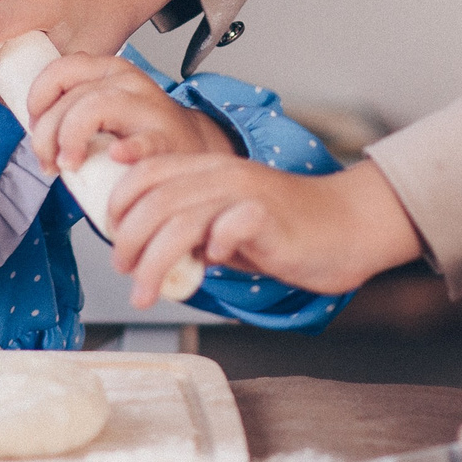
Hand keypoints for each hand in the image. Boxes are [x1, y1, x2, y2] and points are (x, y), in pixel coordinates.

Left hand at [20, 53, 236, 176]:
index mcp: (109, 70)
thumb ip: (71, 107)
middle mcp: (128, 81)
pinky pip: (142, 140)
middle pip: (71, 96)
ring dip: (70, 140)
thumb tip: (29, 123)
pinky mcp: (166, 139)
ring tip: (69, 166)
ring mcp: (149, 108)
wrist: (190, 150)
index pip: (60, 69)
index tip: (33, 127)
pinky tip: (114, 157)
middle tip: (47, 162)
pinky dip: (125, 149)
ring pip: (94, 107)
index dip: (37, 99)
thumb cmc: (136, 134)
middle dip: (46, 133)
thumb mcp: (103, 107)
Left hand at [103, 156, 425, 308]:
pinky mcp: (269, 216)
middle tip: (124, 271)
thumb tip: (149, 252)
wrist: (348, 225)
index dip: (119, 204)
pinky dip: (212, 249)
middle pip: (154, 201)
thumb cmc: (289, 230)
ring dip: (154, 261)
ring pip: (180, 220)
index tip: (113, 238)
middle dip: (128, 241)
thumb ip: (193, 229)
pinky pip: (229, 227)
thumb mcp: (228, 223)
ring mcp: (245, 193)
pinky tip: (212, 266)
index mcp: (208, 170)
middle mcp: (222, 175)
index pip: (146, 172)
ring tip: (145, 291)